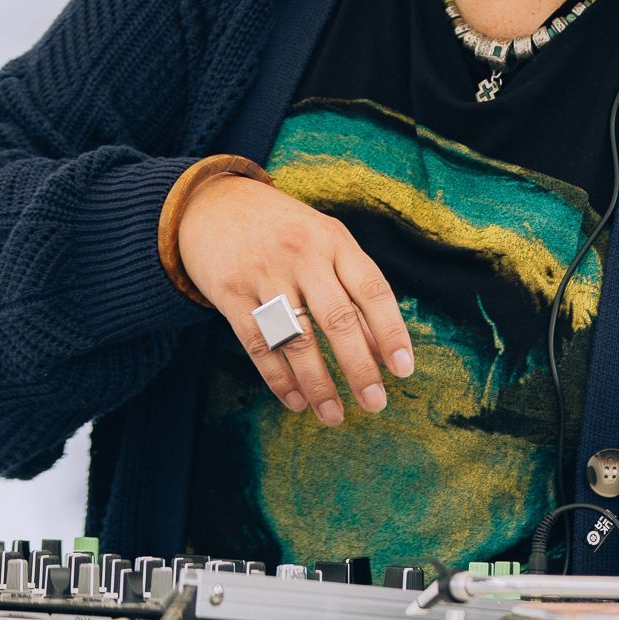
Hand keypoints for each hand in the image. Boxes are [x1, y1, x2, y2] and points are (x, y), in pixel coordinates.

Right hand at [178, 173, 414, 425]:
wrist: (215, 204)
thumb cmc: (286, 231)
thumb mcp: (326, 245)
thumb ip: (354, 293)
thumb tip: (384, 353)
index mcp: (334, 239)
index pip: (372, 289)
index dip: (391, 332)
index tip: (403, 371)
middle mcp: (302, 254)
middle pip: (337, 318)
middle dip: (359, 367)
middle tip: (375, 403)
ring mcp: (263, 273)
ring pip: (297, 338)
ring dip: (319, 384)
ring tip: (335, 415)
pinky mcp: (229, 292)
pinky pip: (258, 344)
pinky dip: (279, 378)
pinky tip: (297, 402)